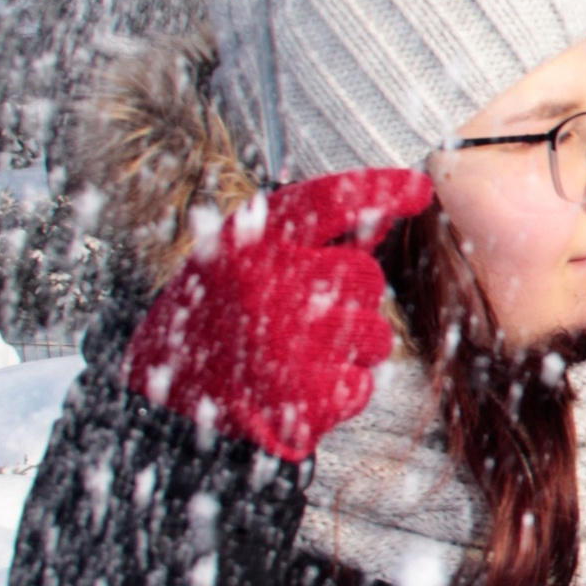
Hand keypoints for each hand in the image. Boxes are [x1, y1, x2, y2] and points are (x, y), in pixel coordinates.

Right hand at [124, 170, 436, 461]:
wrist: (166, 397)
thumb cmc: (214, 318)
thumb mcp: (243, 257)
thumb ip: (310, 238)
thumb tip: (383, 217)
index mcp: (249, 243)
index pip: (331, 200)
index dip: (381, 189)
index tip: (419, 187)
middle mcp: (269, 284)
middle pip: (368, 277)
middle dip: (354, 298)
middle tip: (308, 314)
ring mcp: (288, 341)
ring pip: (375, 334)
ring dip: (352, 347)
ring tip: (300, 352)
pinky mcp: (303, 395)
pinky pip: (361, 384)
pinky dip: (342, 389)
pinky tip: (301, 385)